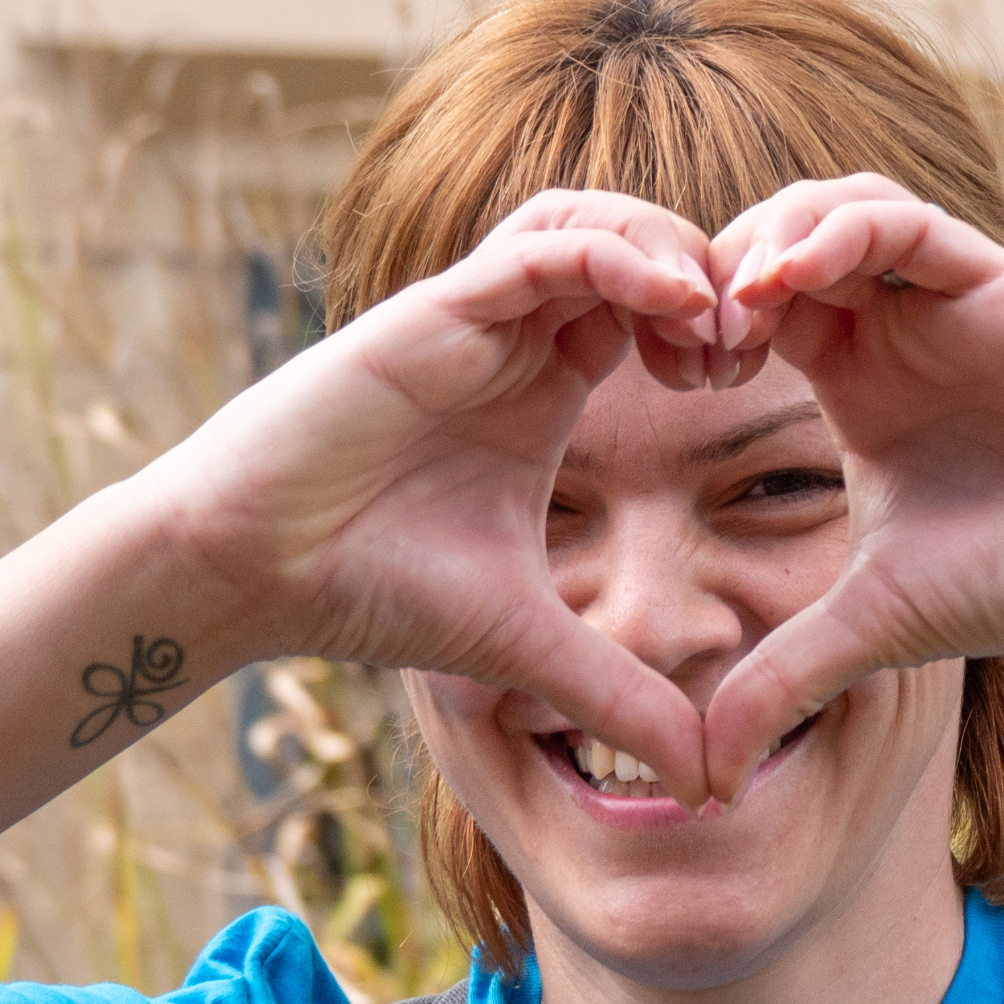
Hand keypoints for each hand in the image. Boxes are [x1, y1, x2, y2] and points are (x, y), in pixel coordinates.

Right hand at [148, 192, 743, 778]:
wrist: (254, 574)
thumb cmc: (370, 591)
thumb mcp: (532, 651)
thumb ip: (622, 701)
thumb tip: (706, 784)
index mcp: (544, 387)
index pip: (652, 308)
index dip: (713, 328)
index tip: (749, 384)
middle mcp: (514, 337)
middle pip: (636, 242)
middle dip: (709, 275)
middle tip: (748, 345)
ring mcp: (474, 315)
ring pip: (592, 219)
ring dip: (668, 249)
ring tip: (714, 318)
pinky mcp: (435, 311)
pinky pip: (541, 246)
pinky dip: (615, 257)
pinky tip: (671, 302)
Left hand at [697, 178, 1003, 795]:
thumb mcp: (870, 629)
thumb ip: (782, 679)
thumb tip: (702, 776)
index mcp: (856, 382)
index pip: (753, 305)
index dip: (697, 325)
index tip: (669, 379)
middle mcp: (897, 326)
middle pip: (778, 236)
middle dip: (716, 270)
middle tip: (684, 338)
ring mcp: (947, 297)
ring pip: (836, 208)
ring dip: (769, 237)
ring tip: (731, 306)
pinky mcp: (998, 283)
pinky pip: (903, 222)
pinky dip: (839, 231)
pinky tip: (790, 278)